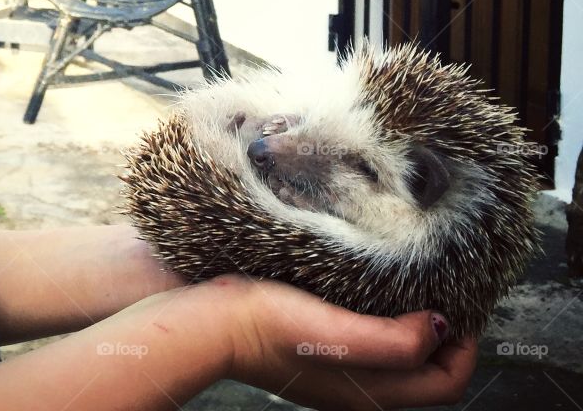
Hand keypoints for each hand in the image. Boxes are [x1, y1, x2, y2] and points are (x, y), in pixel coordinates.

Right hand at [209, 273, 477, 410]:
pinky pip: (365, 339)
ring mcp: (335, 367)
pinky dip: (382, 318)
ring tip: (415, 283)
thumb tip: (440, 328)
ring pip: (395, 355)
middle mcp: (358, 386)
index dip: (465, 349)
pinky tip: (370, 286)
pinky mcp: (314, 345)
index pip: (445, 384)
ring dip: (413, 325)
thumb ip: (392, 341)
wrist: (211, 321)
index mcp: (371, 391)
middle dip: (443, 336)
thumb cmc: (268, 326)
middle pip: (423, 372)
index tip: (463, 305)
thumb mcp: (337, 334)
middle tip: (445, 289)